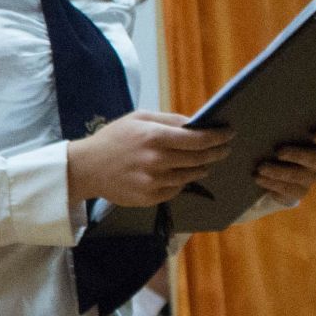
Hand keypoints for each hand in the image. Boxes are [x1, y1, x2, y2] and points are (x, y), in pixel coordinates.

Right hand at [65, 114, 231, 206]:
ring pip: (191, 176)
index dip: (218, 137)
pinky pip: (176, 190)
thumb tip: (197, 124)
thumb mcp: (139, 118)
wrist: (86, 168)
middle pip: (200, 158)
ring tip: (204, 162)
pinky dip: (182, 181)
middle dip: (216, 152)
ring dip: (202, 168)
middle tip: (224, 148)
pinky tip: (178, 174)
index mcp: (154, 137)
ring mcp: (153, 181)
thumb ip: (169, 119)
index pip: (198, 139)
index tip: (229, 134)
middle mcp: (156, 160)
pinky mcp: (149, 197)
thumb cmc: (114, 139)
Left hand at [253, 126, 315, 206]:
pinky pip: (289, 191)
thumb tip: (263, 103)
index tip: (315, 134)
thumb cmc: (275, 137)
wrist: (269, 164)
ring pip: (302, 177)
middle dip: (299, 155)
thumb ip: (279, 119)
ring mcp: (311, 177)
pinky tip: (259, 179)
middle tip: (279, 151)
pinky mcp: (298, 192)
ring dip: (280, 172)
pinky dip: (273, 185)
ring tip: (261, 168)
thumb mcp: (278, 128)